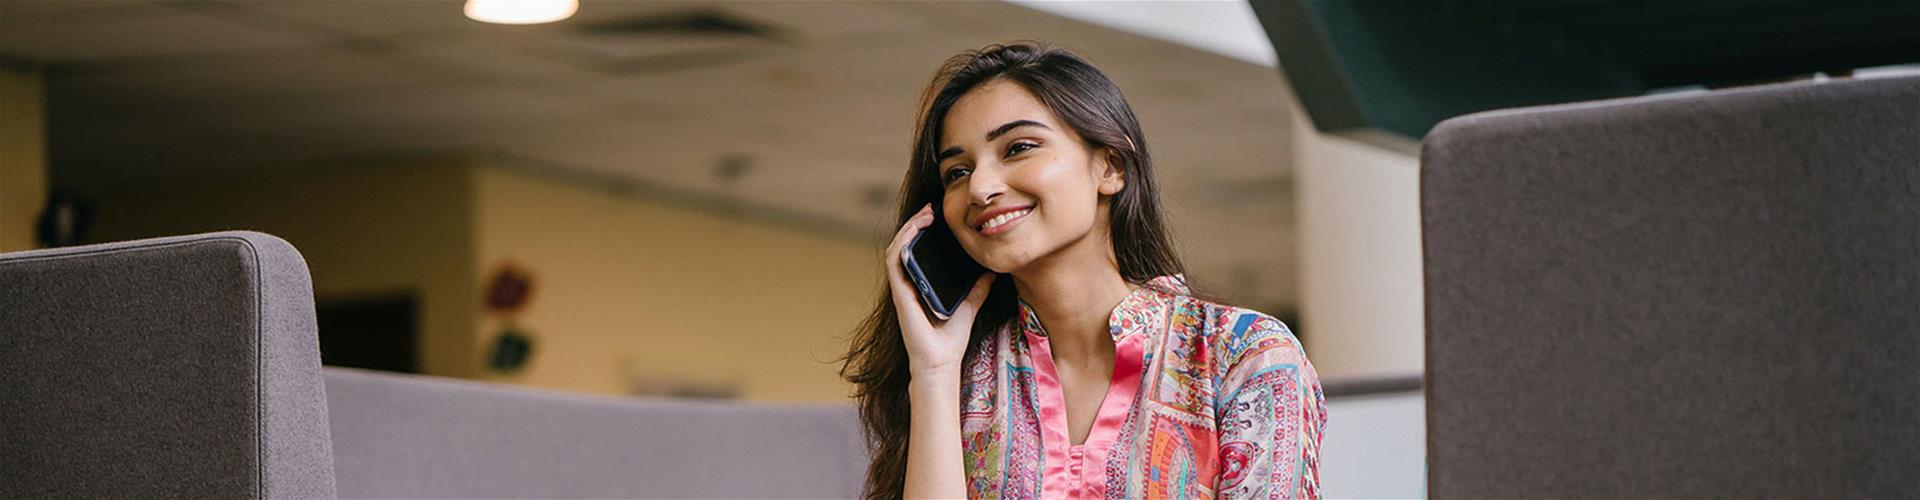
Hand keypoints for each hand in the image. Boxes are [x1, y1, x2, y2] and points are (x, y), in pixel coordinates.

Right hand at [885, 203, 997, 376]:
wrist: (941, 361)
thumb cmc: (951, 339)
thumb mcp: (970, 305)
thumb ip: (978, 288)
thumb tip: (993, 270)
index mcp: (923, 284)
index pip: (919, 251)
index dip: (925, 231)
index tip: (940, 215)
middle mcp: (909, 283)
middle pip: (907, 245)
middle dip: (917, 223)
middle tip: (933, 208)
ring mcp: (902, 287)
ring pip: (898, 248)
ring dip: (909, 227)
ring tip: (925, 213)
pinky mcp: (899, 292)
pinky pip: (895, 261)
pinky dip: (902, 242)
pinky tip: (915, 230)